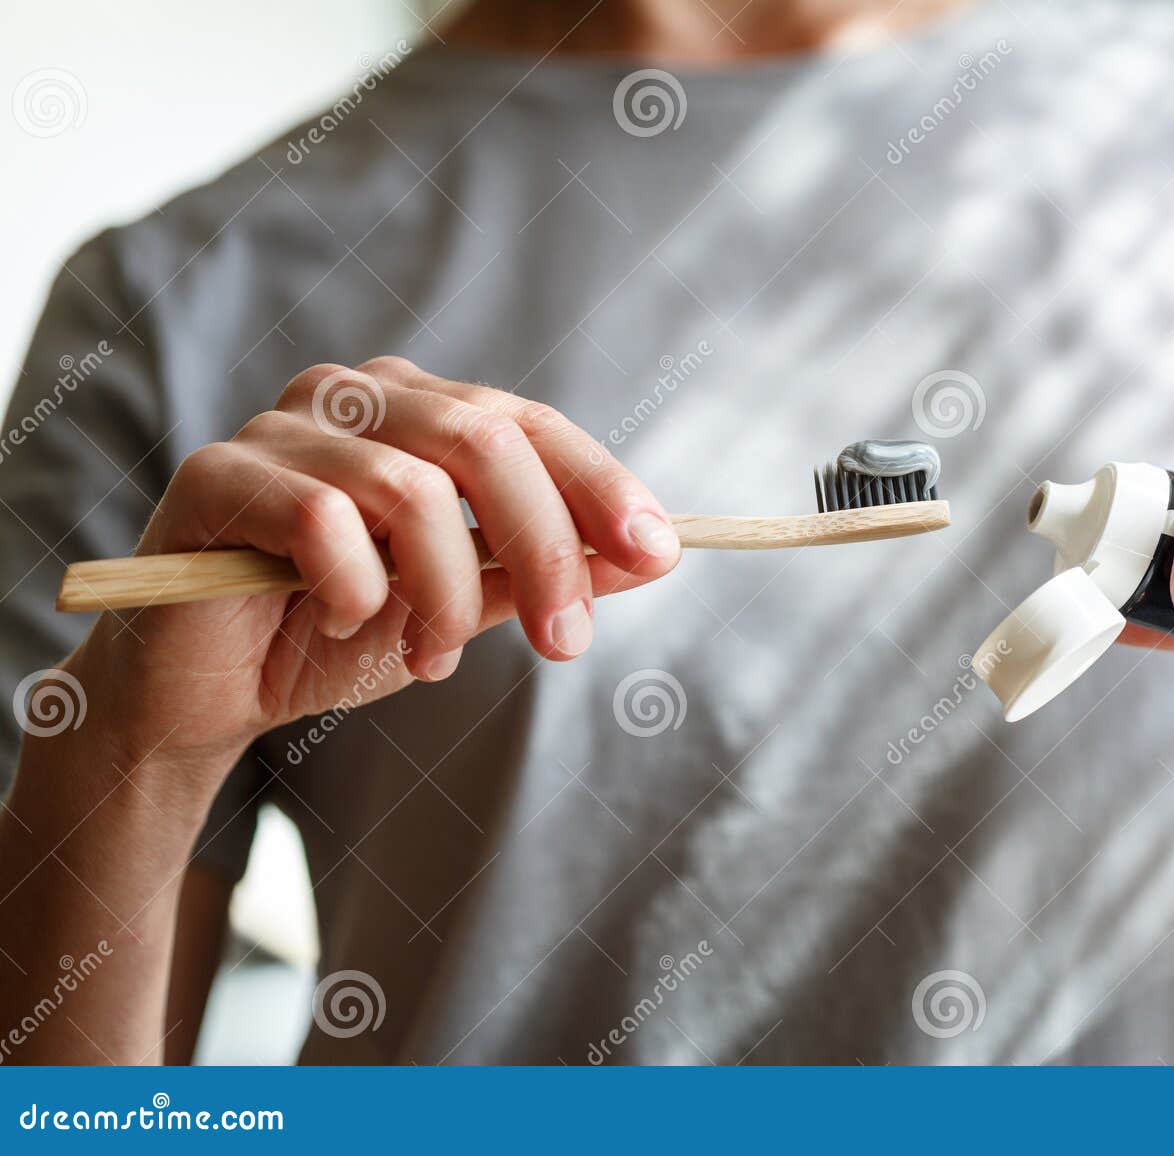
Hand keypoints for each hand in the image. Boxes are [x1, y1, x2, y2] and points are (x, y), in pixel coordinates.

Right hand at [59, 356, 679, 781]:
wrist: (214, 694)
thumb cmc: (339, 636)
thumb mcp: (465, 608)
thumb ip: (543, 574)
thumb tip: (651, 556)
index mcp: (420, 413)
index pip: (529, 423)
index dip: (601, 485)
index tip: (661, 556)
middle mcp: (356, 398)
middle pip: (485, 440)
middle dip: (543, 549)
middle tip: (567, 643)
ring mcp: (283, 427)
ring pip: (411, 488)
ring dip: (442, 594)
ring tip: (430, 654)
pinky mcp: (219, 474)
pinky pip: (323, 519)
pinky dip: (356, 590)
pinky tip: (342, 622)